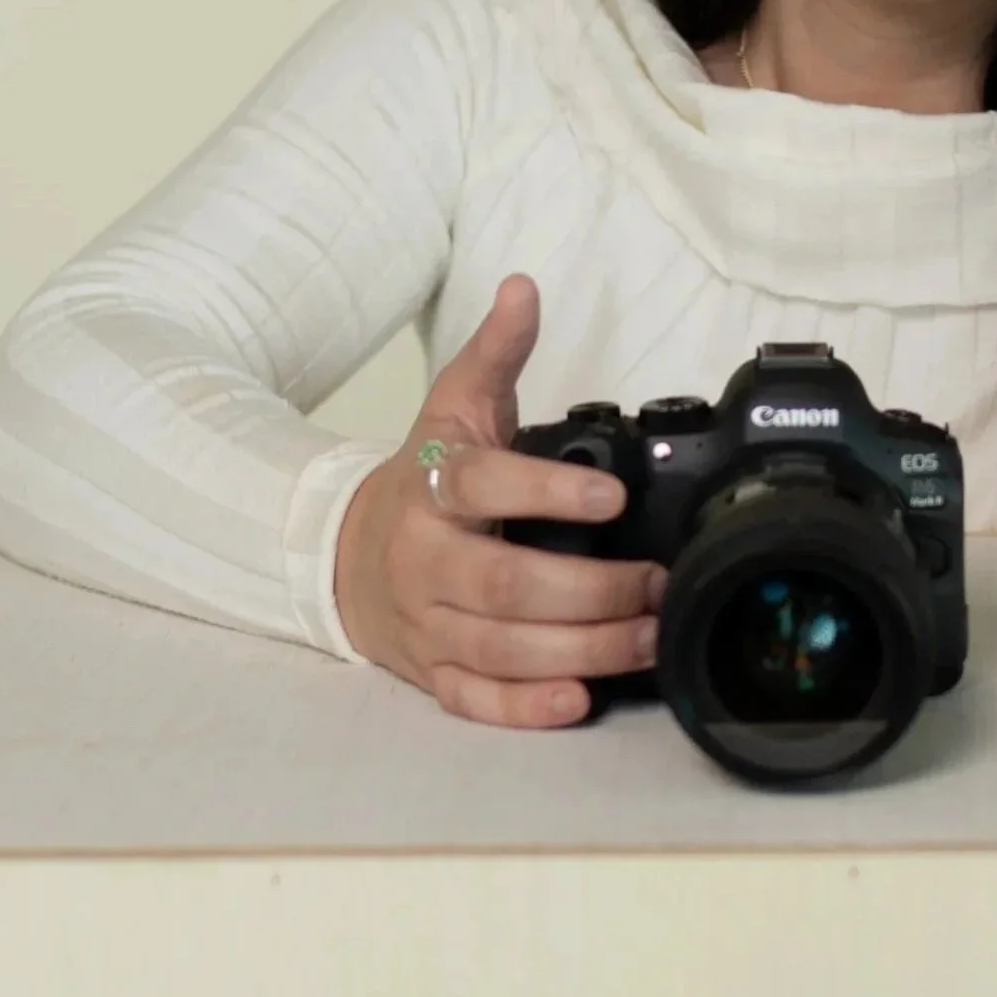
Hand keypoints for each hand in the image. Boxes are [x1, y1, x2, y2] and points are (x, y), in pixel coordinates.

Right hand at [331, 273, 666, 726]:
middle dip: (590, 592)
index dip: (546, 494)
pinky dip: (525, 708)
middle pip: (504, 587)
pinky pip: (476, 700)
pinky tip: (580, 701)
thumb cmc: (418, 482)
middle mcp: (425, 562)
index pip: (484, 486)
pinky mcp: (433, 676)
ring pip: (501, 649)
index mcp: (431, 488)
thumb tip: (524, 288)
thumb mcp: (450, 408)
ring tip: (650, 635)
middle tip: (656, 583)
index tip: (612, 496)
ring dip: (583, 650)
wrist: (341, 558)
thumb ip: (494, 353)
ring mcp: (426, 625)